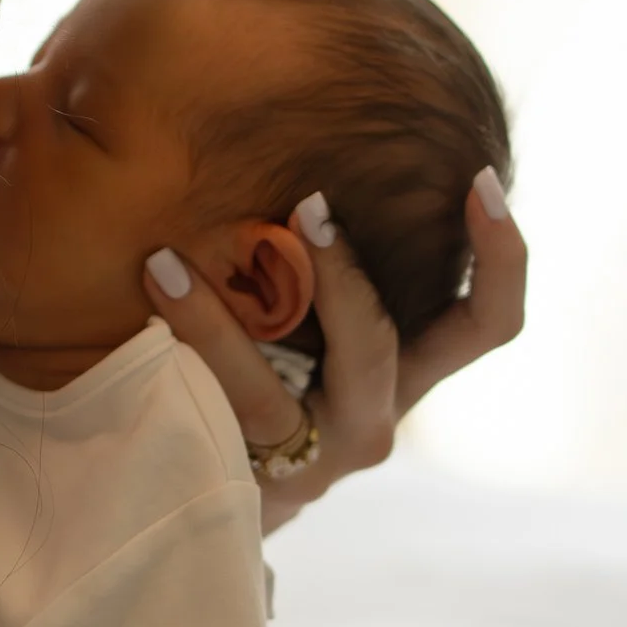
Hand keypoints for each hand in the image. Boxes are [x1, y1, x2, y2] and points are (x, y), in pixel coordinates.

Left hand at [142, 170, 524, 529]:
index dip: (500, 256)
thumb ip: (322, 256)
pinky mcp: (242, 490)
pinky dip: (168, 372)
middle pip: (375, 348)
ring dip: (211, 322)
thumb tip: (331, 129)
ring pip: (263, 396)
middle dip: (340, 273)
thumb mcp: (318, 329)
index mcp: (406, 373)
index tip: (478, 177)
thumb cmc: (268, 378)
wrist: (209, 496)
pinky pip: (202, 428)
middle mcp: (370, 420)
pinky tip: (126, 327)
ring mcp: (306, 462)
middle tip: (305, 203)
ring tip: (159, 263)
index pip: (487, 322)